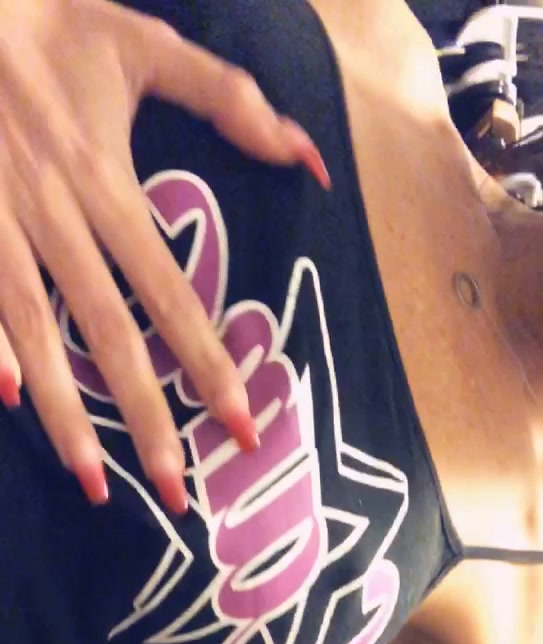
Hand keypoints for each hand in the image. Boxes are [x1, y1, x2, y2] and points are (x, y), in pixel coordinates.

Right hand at [0, 0, 327, 510]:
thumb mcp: (143, 43)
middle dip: (144, 417)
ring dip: (66, 414)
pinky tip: (6, 401)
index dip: (207, 363)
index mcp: (105, 181)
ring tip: (93, 483)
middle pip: (108, 334)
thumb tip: (307, 155)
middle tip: (175, 491)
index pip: (170, 293)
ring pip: (36, 333)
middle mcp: (56, 215)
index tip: (241, 426)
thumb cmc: (48, 19)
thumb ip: (229, 99)